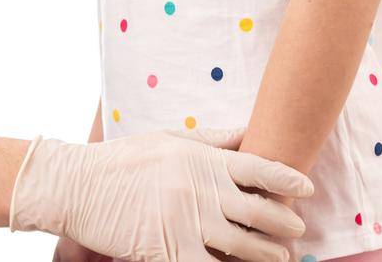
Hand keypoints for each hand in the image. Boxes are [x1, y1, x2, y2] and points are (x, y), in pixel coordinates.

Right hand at [10, 126, 313, 261]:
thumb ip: (211, 141)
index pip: (257, 167)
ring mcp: (184, 220)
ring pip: (242, 248)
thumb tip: (248, 133)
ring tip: (277, 259)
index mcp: (199, 159)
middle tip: (296, 232)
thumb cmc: (121, 161)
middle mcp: (198, 188)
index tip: (306, 189)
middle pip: (259, 212)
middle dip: (284, 225)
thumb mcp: (167, 140)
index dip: (287, 178)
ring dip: (266, 257)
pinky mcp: (168, 249)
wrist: (75, 185)